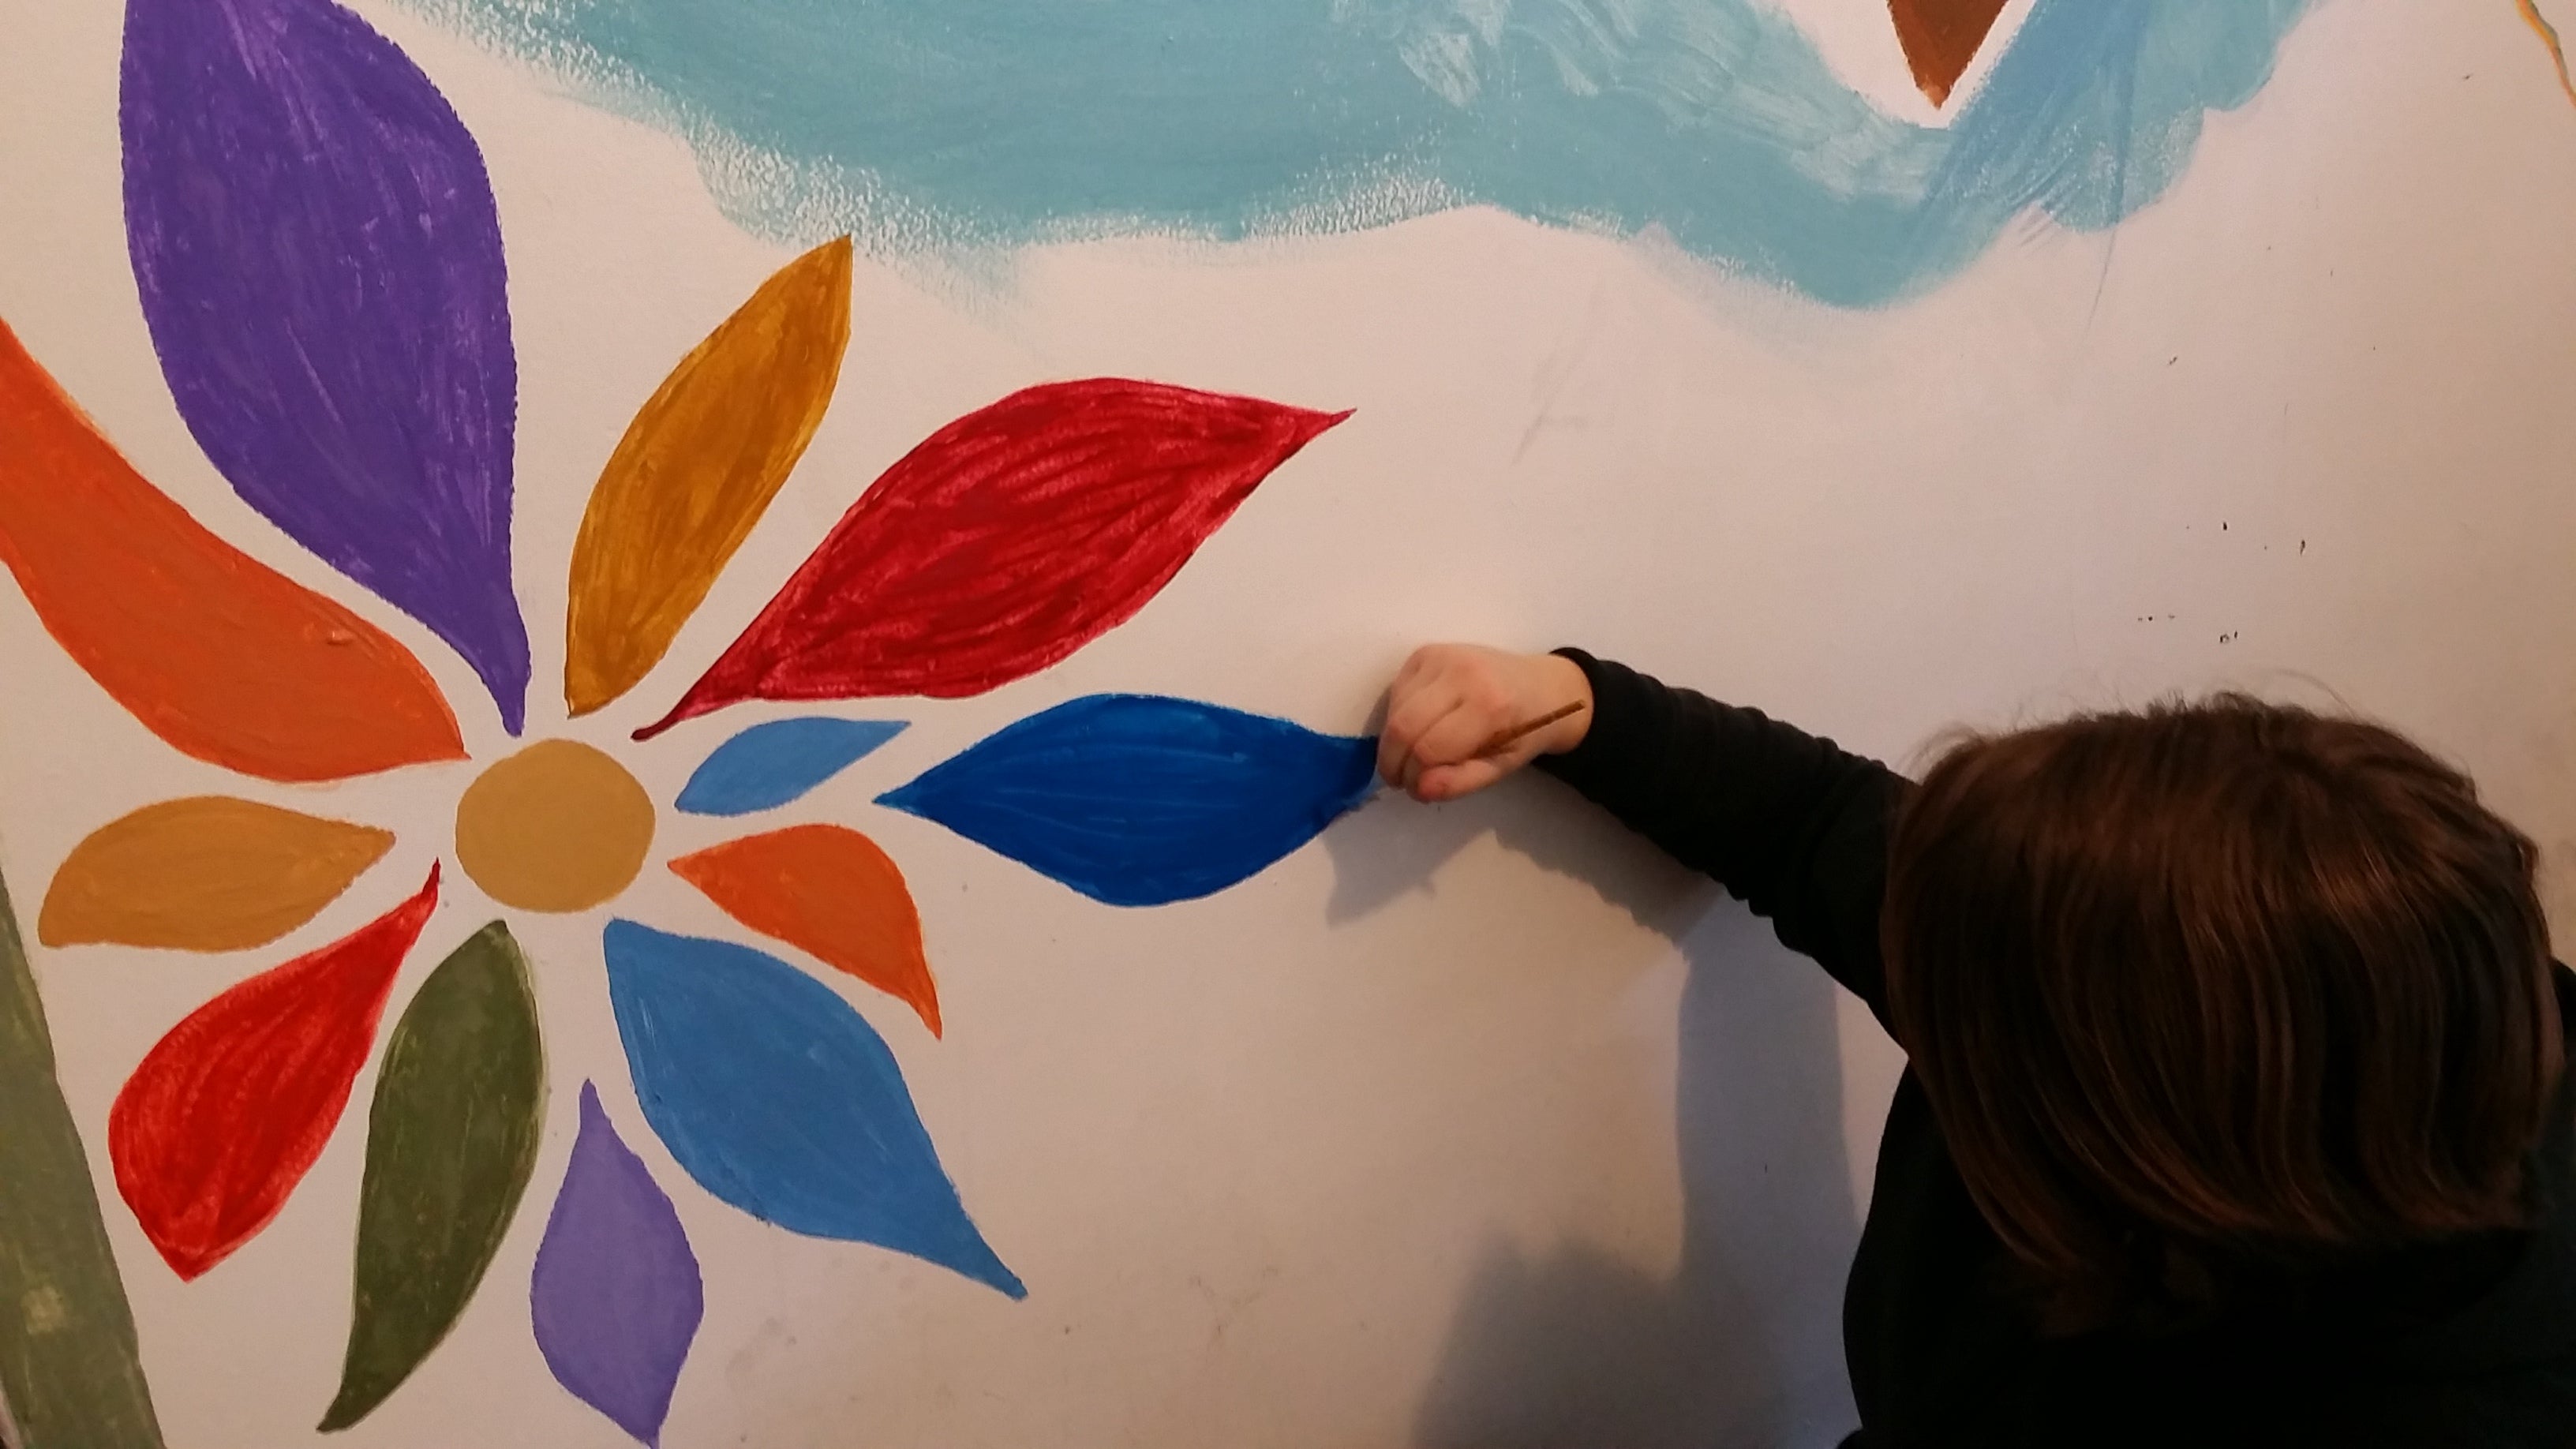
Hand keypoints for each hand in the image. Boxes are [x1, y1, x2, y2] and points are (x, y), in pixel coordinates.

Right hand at [1377, 645, 1592, 801]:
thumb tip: (1419, 790)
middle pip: (1403, 726)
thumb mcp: (1501, 767)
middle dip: (1393, 761)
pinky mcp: (1427, 651)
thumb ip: (1461, 782)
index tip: (1414, 790)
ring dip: (1394, 740)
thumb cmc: (1523, 731)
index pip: (1428, 749)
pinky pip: (1396, 691)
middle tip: (1399, 778)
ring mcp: (1442, 656)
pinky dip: (1397, 716)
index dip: (1413, 777)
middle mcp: (1462, 673)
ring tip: (1411, 754)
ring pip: (1394, 710)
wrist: (1541, 686)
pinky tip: (1417, 726)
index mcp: (1488, 706)